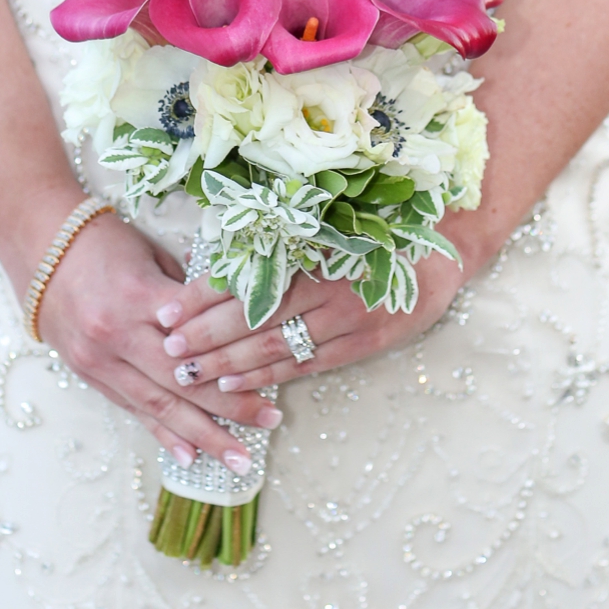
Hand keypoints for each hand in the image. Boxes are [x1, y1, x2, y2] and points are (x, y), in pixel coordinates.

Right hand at [37, 213, 284, 469]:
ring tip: (238, 458)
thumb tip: (229, 318)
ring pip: (158, 406)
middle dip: (229, 407)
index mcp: (138, 297)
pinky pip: (132, 409)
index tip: (272, 372)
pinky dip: (162, 433)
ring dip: (202, 435)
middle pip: (181, 381)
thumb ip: (187, 294)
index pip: (196, 336)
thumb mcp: (152, 255)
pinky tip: (190, 457)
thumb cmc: (103, 242)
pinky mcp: (90, 375)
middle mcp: (116, 335)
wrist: (40, 248)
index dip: (235, 357)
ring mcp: (99, 361)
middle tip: (270, 423)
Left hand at [158, 247, 467, 390]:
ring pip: (274, 345)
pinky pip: (306, 364)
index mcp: (312, 247)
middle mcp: (326, 283)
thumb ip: (284, 240)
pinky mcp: (363, 344)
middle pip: (252, 315)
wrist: (442, 251)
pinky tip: (236, 383)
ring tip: (189, 373)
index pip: (244, 276)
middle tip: (166, 349)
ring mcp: (346, 317)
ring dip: (226, 362)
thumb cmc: (379, 230)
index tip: (166, 310)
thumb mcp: (332, 225)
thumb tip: (219, 253)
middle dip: (204, 335)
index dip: (202, 295)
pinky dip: (268, 375)